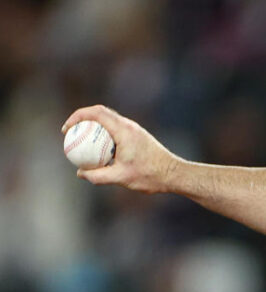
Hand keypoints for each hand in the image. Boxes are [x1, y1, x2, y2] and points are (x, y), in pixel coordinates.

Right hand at [61, 105, 180, 193]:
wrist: (173, 173)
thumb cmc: (150, 175)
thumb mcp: (120, 178)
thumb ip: (98, 176)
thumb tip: (80, 173)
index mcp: (124, 130)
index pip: (97, 113)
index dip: (78, 116)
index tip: (67, 129)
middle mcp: (129, 126)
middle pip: (101, 113)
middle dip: (82, 119)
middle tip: (69, 134)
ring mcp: (134, 130)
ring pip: (108, 121)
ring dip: (93, 127)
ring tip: (80, 142)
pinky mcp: (137, 136)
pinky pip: (115, 130)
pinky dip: (103, 135)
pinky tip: (97, 151)